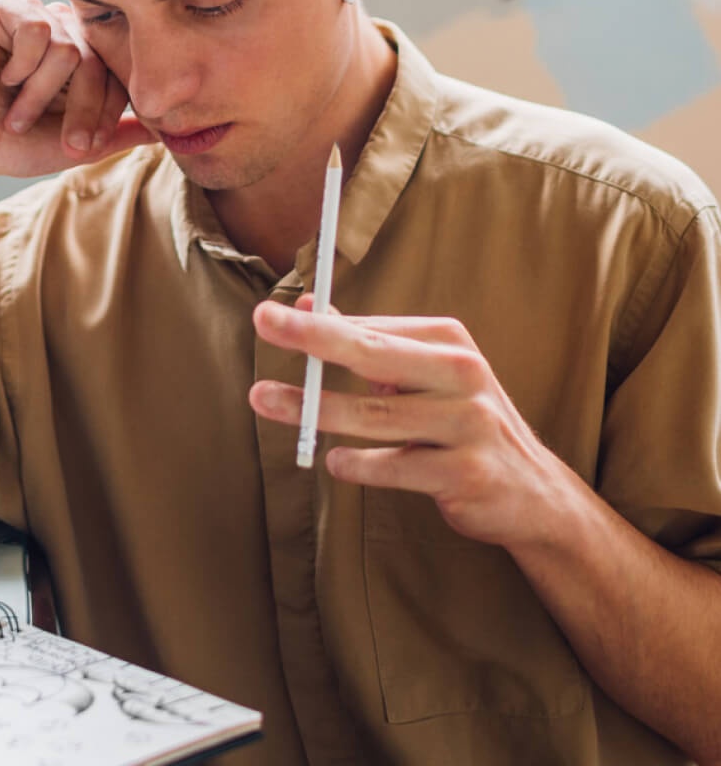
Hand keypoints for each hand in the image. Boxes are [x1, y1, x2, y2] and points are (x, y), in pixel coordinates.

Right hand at [0, 0, 155, 185]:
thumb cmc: (10, 143)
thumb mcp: (74, 144)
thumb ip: (117, 133)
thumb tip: (165, 131)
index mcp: (82, 54)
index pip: (116, 69)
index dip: (103, 110)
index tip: (83, 145)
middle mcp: (61, 28)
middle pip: (95, 59)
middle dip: (78, 109)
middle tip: (59, 141)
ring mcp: (32, 13)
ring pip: (67, 47)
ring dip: (39, 94)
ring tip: (16, 113)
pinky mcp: (1, 6)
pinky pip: (37, 27)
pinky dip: (20, 65)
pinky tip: (0, 76)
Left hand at [248, 297, 575, 549]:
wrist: (533, 492)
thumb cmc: (461, 423)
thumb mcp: (425, 376)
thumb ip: (369, 343)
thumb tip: (306, 304)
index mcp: (449, 343)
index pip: (372, 329)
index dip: (317, 324)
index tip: (268, 315)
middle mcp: (464, 375)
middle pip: (373, 354)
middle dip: (313, 337)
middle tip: (263, 322)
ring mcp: (470, 424)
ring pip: (376, 415)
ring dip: (314, 409)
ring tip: (264, 399)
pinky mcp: (467, 473)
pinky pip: (398, 467)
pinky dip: (361, 464)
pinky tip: (335, 463)